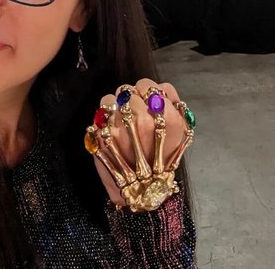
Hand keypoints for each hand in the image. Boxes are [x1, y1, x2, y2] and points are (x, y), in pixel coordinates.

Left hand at [85, 78, 194, 211]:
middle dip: (129, 99)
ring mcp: (121, 127)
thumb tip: (162, 91)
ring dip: (115, 106)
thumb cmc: (162, 162)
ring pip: (112, 98)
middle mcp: (143, 120)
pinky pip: (100, 112)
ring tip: (120, 119)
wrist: (142, 192)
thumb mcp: (178, 134)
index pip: (149, 86)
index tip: (146, 101)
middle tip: (132, 113)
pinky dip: (103, 116)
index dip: (146, 91)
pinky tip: (110, 125)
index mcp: (166, 118)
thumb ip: (172, 107)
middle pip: (128, 90)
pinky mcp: (103, 136)